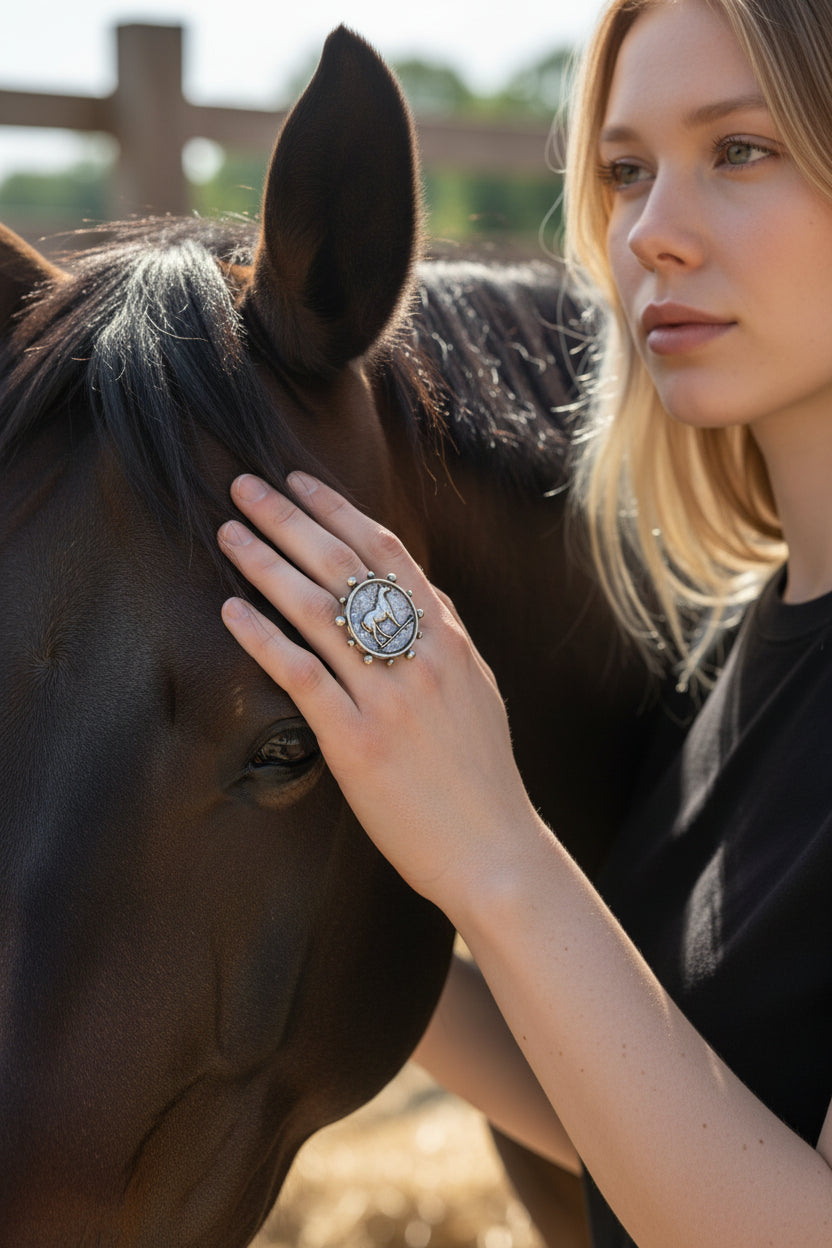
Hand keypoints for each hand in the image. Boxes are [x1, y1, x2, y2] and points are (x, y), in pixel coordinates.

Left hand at [218, 472, 542, 911]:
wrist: (493, 849)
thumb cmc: (481, 773)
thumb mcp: (476, 688)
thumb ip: (442, 635)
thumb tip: (413, 589)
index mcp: (447, 638)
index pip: (387, 551)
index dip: (338, 508)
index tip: (298, 481)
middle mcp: (420, 656)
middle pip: (345, 567)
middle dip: (289, 519)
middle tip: (244, 487)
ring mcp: (388, 698)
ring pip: (318, 611)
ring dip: (266, 564)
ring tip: (229, 534)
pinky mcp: (358, 742)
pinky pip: (302, 675)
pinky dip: (263, 637)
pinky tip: (231, 611)